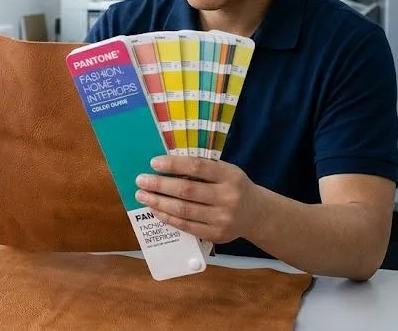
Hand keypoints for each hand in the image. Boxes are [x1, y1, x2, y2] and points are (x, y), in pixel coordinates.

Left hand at [134, 155, 259, 243]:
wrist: (256, 215)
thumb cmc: (234, 187)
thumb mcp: (227, 171)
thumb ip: (203, 168)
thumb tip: (166, 165)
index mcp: (230, 176)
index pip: (198, 167)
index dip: (174, 164)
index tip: (153, 163)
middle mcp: (228, 197)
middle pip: (187, 190)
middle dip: (160, 185)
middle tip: (141, 180)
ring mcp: (222, 219)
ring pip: (184, 210)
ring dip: (159, 202)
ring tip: (142, 195)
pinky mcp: (216, 234)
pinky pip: (186, 226)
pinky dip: (168, 217)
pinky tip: (156, 210)